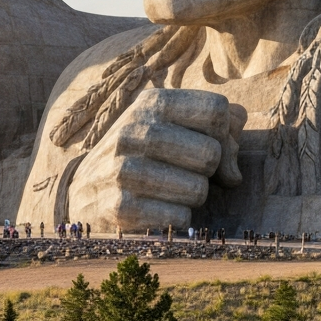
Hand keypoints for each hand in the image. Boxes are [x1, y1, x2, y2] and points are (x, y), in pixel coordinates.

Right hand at [67, 88, 244, 230]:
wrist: (86, 189)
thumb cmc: (146, 153)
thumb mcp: (174, 123)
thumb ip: (218, 123)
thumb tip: (235, 158)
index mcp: (153, 102)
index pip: (216, 111)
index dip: (226, 135)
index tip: (213, 145)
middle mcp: (134, 130)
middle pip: (211, 153)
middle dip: (209, 170)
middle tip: (188, 172)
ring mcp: (123, 169)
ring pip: (198, 189)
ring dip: (193, 196)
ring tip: (170, 190)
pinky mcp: (120, 208)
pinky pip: (181, 217)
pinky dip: (178, 217)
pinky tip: (158, 209)